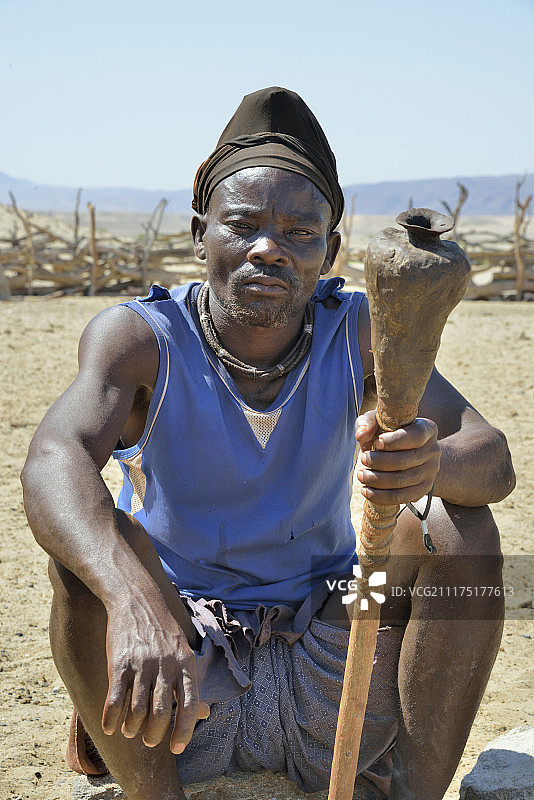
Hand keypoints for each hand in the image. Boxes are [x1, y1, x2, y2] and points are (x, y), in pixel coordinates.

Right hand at [101, 594, 209, 752]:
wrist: (137, 599)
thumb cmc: (163, 631)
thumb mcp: (183, 653)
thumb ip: (192, 684)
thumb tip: (205, 714)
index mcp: (185, 663)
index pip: (190, 705)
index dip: (184, 731)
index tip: (177, 748)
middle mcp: (165, 665)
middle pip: (161, 712)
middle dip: (154, 734)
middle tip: (149, 740)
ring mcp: (142, 664)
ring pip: (137, 710)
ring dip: (133, 728)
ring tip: (131, 731)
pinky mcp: (119, 663)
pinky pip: (115, 699)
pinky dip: (111, 718)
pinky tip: (110, 726)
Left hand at [355, 409, 439, 505]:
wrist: (411, 451)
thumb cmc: (391, 433)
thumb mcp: (380, 421)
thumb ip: (368, 422)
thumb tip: (361, 436)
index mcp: (426, 429)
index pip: (415, 436)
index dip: (394, 441)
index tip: (377, 442)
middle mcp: (433, 451)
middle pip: (404, 461)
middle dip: (378, 462)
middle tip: (363, 459)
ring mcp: (430, 472)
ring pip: (402, 481)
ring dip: (376, 480)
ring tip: (362, 475)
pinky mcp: (424, 489)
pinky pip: (402, 497)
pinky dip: (381, 496)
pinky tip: (367, 491)